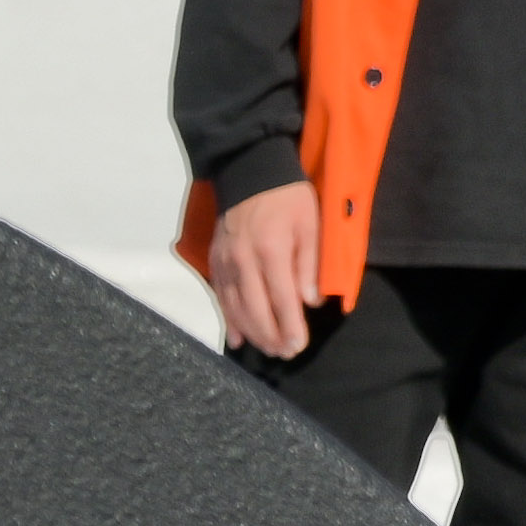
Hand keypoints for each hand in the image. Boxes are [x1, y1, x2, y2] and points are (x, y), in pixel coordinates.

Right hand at [207, 178, 325, 360]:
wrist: (249, 171)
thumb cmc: (289, 198)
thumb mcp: (310, 224)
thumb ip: (310, 264)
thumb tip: (311, 302)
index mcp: (271, 252)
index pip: (281, 299)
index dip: (290, 326)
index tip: (298, 346)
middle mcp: (243, 262)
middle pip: (255, 309)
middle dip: (271, 336)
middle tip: (285, 354)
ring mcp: (225, 263)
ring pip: (236, 308)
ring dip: (252, 333)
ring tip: (268, 349)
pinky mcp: (215, 262)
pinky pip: (220, 297)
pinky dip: (229, 320)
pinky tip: (237, 338)